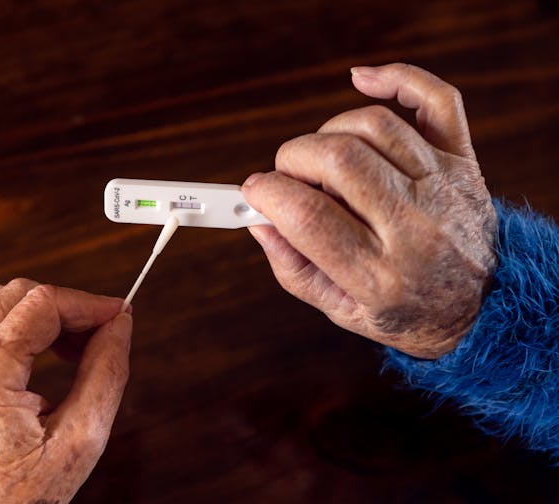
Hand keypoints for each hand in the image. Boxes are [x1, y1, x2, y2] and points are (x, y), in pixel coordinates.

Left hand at [0, 278, 131, 502]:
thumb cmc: (26, 491)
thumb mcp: (83, 435)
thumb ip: (106, 370)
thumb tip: (120, 323)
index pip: (43, 303)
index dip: (89, 303)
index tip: (122, 313)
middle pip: (21, 293)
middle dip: (69, 305)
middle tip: (103, 333)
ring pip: (6, 303)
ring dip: (49, 314)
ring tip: (81, 348)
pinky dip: (30, 326)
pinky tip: (55, 354)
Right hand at [242, 63, 496, 358]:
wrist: (480, 305)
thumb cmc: (403, 309)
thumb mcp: (339, 309)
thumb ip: (292, 267)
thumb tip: (258, 218)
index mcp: (378, 274)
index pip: (307, 215)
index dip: (266, 193)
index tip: (254, 191)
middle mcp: (414, 227)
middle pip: (337, 160)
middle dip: (293, 159)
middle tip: (290, 177)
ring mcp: (442, 186)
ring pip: (373, 126)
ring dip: (329, 133)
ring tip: (324, 159)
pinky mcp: (461, 160)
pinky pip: (435, 100)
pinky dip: (396, 78)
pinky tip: (361, 80)